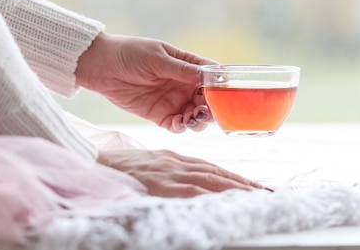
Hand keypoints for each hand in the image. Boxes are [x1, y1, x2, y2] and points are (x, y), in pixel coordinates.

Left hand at [76, 32, 216, 132]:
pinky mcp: (160, 115)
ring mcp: (173, 101)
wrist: (101, 66)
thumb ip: (181, 70)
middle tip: (207, 110)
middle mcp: (184, 85)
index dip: (221, 86)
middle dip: (212, 108)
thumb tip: (206, 76)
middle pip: (208, 100)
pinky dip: (183, 127)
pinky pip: (178, 125)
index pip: (212, 77)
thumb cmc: (130, 53)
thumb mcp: (157, 58)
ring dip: (199, 120)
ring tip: (194, 118)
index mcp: (187, 66)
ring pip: (196, 116)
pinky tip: (181, 123)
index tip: (225, 94)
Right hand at [97, 149, 262, 196]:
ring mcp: (168, 172)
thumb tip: (192, 190)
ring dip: (237, 187)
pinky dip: (212, 193)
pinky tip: (226, 198)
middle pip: (217, 173)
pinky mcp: (159, 182)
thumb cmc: (118, 170)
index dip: (236, 178)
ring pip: (210, 179)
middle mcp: (175, 163)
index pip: (212, 169)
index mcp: (174, 160)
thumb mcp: (148, 170)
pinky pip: (191, 189)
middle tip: (269, 192)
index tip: (256, 186)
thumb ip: (170, 177)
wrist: (90, 162)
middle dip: (245, 183)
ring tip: (259, 196)